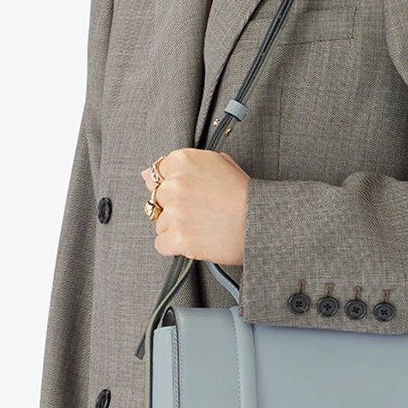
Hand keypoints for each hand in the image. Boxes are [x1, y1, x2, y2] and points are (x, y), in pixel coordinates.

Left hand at [142, 149, 249, 263]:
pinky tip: (196, 240)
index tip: (187, 195)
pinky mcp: (178, 237)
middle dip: (175, 208)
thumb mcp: (219, 165)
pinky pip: (161, 244)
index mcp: (184, 161)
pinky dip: (176, 247)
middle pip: (158, 200)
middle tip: (201, 212)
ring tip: (203, 227)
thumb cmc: (246, 196)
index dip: (173, 187)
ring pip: (160, 224)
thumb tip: (146, 175)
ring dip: (176, 228)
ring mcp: (175, 211)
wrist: (261, 223)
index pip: (158, 174)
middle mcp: (176, 183)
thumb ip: (181, 167)